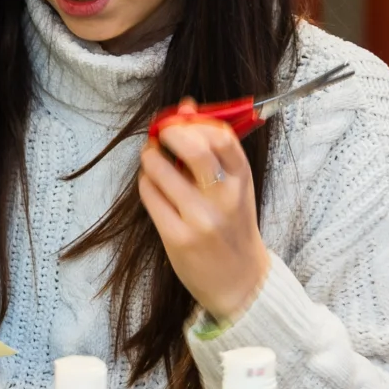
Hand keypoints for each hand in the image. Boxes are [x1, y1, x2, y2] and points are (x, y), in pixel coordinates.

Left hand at [136, 102, 269, 320]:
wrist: (241, 282)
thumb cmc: (233, 228)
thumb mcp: (234, 188)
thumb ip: (213, 150)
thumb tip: (186, 106)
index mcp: (243, 180)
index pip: (222, 135)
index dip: (195, 122)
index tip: (181, 121)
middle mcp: (224, 198)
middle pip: (194, 148)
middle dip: (168, 133)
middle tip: (160, 135)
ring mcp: (200, 219)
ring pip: (162, 170)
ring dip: (150, 157)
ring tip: (152, 159)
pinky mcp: (178, 238)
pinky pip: (150, 196)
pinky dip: (146, 183)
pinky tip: (152, 185)